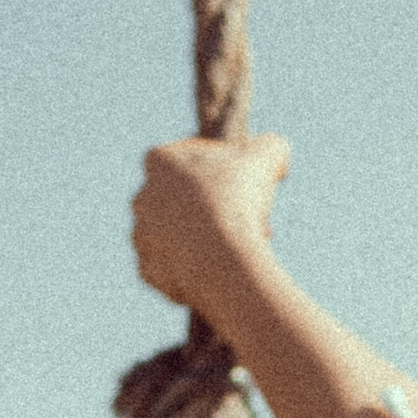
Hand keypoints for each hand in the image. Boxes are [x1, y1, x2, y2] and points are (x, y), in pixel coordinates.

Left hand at [131, 133, 293, 325]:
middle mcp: (142, 196)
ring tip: (237, 247)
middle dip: (212, 207)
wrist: (222, 258)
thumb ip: (269, 146)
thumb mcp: (267, 156)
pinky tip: (218, 270)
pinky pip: (173, 268)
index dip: (217, 168)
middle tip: (244, 218)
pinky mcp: (148, 270)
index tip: (240, 182)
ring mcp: (142, 235)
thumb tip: (275, 152)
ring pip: (178, 235)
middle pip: (183, 199)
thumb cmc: (238, 200)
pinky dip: (194, 270)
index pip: (187, 156)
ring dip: (203, 239)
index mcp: (160, 161)